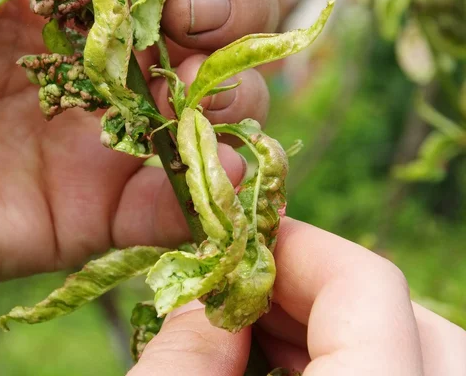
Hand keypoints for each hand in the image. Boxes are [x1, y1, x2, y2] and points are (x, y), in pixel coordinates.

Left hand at [0, 0, 277, 317]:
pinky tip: (218, 173)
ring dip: (236, 92)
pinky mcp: (106, 203)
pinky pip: (179, 198)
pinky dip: (214, 185)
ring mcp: (118, 124)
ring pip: (222, 101)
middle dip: (233, 8)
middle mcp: (113, 44)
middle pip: (224, 13)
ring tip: (203, 93)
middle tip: (187, 16)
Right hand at [131, 218, 465, 374]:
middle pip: (419, 319)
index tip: (239, 244)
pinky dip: (353, 365)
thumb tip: (206, 302)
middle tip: (252, 293)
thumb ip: (182, 359)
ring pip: (425, 356)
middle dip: (329, 287)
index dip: (300, 246)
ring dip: (343, 328)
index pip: (371, 288)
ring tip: (262, 336)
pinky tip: (288, 373)